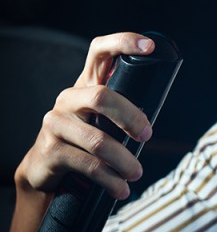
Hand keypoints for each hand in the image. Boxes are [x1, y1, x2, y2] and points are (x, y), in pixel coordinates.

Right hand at [15, 32, 155, 199]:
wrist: (45, 170)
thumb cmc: (86, 138)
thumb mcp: (103, 118)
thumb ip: (123, 108)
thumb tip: (157, 116)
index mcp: (87, 84)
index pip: (100, 50)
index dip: (123, 42)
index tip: (150, 47)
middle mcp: (69, 98)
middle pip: (102, 96)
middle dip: (131, 117)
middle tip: (148, 136)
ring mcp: (56, 123)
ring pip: (98, 140)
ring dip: (124, 160)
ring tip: (137, 173)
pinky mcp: (50, 150)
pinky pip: (88, 165)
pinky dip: (110, 180)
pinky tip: (120, 189)